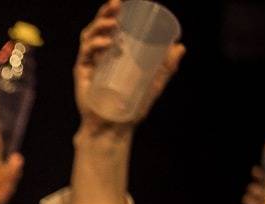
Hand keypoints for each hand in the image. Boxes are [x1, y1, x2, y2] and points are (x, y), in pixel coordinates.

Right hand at [74, 0, 183, 132]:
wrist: (114, 129)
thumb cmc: (131, 109)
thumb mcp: (153, 85)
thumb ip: (166, 67)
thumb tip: (180, 46)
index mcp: (113, 56)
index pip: (111, 29)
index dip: (114, 14)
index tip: (123, 2)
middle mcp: (99, 58)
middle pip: (98, 29)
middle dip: (105, 13)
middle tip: (116, 4)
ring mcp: (90, 66)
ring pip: (88, 38)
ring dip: (98, 26)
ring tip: (113, 22)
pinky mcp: (84, 76)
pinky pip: (85, 55)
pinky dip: (94, 46)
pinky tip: (105, 42)